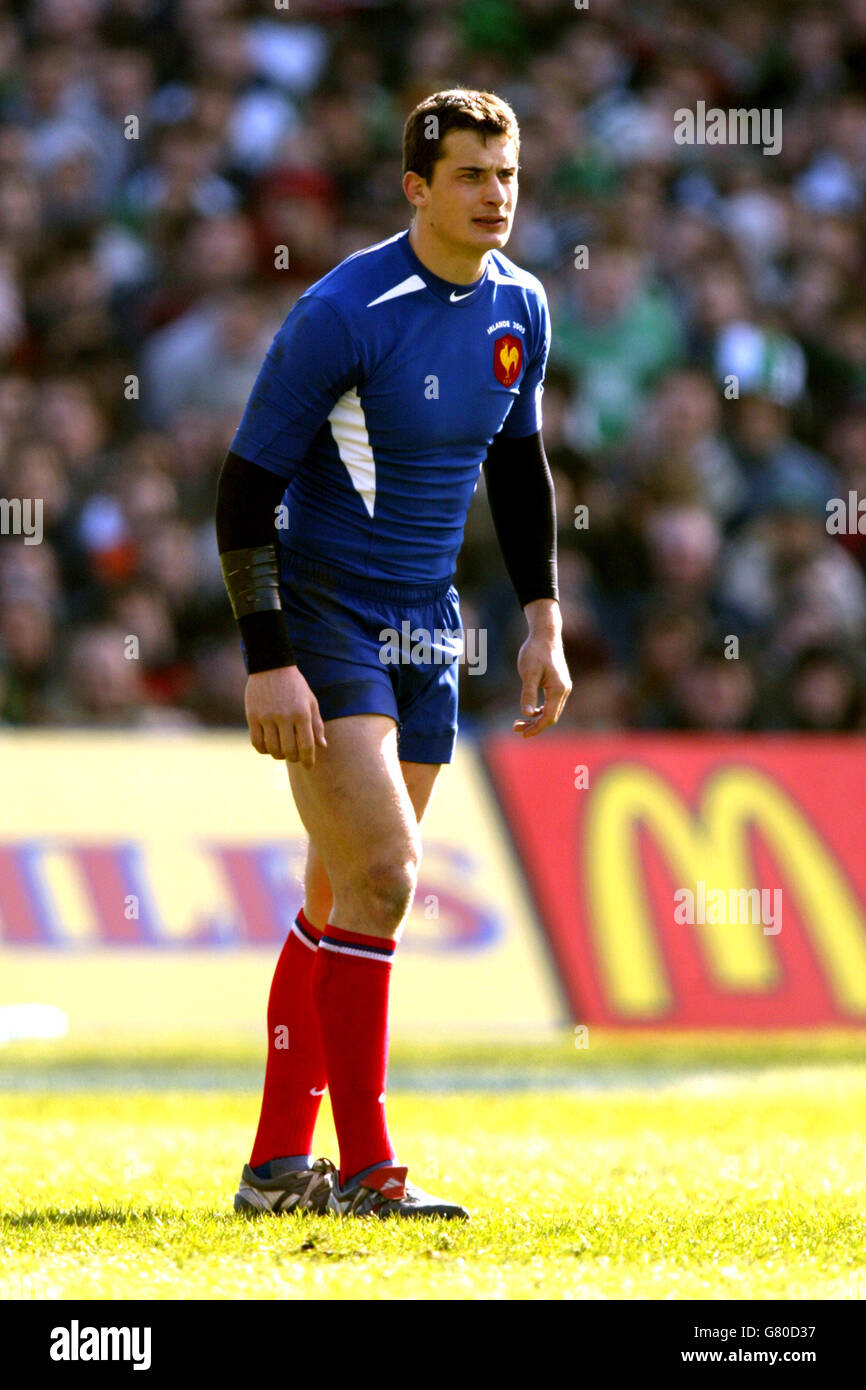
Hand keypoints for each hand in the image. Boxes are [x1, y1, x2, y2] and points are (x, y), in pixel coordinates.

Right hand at [245, 666, 327, 766]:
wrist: (271, 666)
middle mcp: (284, 716)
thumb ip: (316, 724)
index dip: (308, 760)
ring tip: (282, 751)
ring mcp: (267, 717)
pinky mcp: (252, 716)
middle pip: (289, 751)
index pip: (306, 746)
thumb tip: (322, 746)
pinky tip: (268, 746)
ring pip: (272, 749)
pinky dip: (263, 749)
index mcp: (302, 713)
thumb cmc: (295, 686)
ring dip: (278, 755)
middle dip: (294, 758)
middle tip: (295, 756)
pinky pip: (257, 742)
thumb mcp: (310, 702)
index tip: (309, 766)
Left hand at [513, 617, 571, 737]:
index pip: (549, 717)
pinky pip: (550, 703)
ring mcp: (562, 687)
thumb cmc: (535, 651)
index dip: (536, 728)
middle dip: (534, 726)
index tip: (522, 734)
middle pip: (551, 716)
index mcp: (558, 689)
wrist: (545, 635)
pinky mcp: (557, 684)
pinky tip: (528, 711)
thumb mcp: (528, 672)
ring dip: (536, 719)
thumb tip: (526, 713)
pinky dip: (539, 710)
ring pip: (551, 711)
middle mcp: (564, 690)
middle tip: (515, 728)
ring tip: (518, 723)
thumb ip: (528, 693)